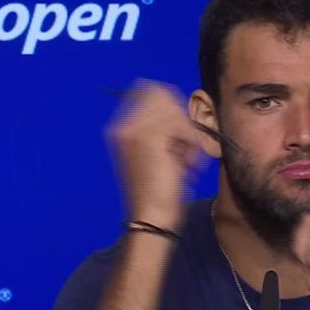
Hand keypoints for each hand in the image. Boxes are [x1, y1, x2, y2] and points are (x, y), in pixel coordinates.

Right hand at [109, 80, 203, 230]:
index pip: (151, 92)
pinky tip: (185, 163)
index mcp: (119, 130)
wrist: (152, 218)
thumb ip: (164, 127)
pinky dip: (190, 141)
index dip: (173, 108)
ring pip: (173, 107)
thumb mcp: (159, 153)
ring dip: (187, 133)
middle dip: (180, 119)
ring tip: (184, 160)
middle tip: (184, 149)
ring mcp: (132, 130)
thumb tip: (181, 104)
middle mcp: (121, 127)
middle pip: (162, 94)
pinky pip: (180, 122)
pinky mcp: (149, 138)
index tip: (180, 135)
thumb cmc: (160, 191)